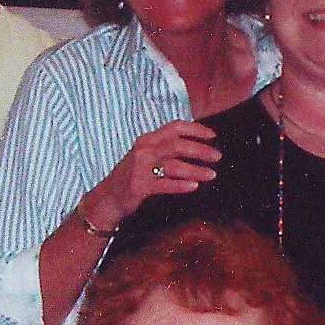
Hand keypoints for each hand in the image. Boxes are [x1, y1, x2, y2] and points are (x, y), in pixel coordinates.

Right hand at [81, 120, 219, 229]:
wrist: (107, 197)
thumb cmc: (132, 176)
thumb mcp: (145, 156)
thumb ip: (165, 148)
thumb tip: (195, 145)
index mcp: (147, 140)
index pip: (174, 127)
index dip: (195, 129)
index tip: (213, 136)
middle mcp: (143, 150)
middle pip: (177, 145)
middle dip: (201, 150)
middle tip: (217, 156)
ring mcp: (140, 168)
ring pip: (174, 165)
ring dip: (196, 169)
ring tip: (212, 174)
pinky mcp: (139, 186)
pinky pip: (165, 184)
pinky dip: (181, 185)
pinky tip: (194, 186)